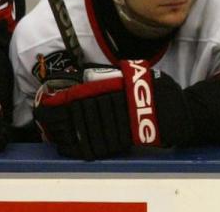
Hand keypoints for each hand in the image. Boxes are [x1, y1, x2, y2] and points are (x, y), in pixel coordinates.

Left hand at [33, 61, 187, 159]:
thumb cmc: (159, 90)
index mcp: (115, 87)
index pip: (79, 94)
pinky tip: (66, 145)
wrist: (177, 112)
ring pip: (81, 130)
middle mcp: (113, 105)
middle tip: (42, 117)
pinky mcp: (120, 141)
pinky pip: (93, 145)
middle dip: (55, 117)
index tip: (45, 101)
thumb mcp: (139, 72)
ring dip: (62, 132)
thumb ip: (115, 74)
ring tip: (50, 131)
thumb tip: (89, 73)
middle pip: (75, 113)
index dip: (58, 100)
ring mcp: (116, 124)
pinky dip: (76, 146)